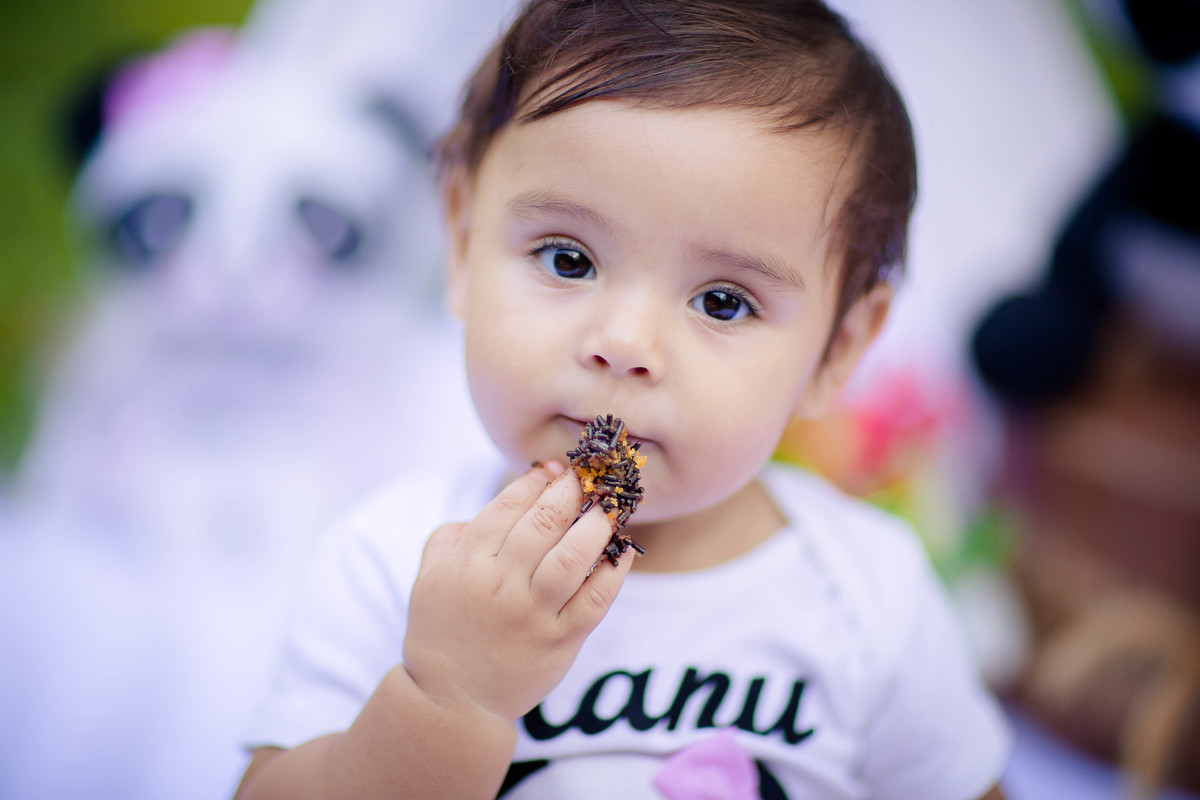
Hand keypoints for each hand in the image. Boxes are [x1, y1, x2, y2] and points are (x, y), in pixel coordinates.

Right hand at [402, 461, 633, 721]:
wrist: (451, 703)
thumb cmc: (441, 634)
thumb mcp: (427, 580)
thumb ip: (448, 539)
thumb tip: (480, 513)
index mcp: (468, 564)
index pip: (507, 507)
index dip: (536, 481)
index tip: (555, 467)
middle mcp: (501, 585)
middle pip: (543, 523)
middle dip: (570, 491)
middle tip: (587, 476)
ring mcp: (533, 614)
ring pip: (573, 557)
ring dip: (596, 525)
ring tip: (610, 506)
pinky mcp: (560, 641)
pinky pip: (595, 600)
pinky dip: (614, 572)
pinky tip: (623, 551)